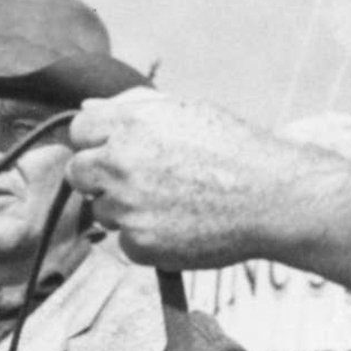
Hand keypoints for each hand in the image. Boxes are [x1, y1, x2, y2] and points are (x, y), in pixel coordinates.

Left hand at [67, 89, 306, 268]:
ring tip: (173, 204)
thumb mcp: (185, 111)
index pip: (79, 131)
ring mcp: (127, 207)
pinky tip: (181, 227)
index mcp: (130, 125)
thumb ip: (131, 106)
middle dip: (100, 177)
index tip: (118, 152)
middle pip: (78, 173)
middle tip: (139, 183)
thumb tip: (89, 106)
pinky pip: (126, 243)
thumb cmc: (234, 150)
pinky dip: (147, 240)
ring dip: (126, 210)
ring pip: (103, 211)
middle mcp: (121, 163)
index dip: (97, 142)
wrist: (271, 197)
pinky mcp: (140, 244)